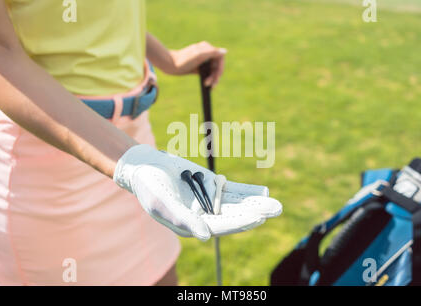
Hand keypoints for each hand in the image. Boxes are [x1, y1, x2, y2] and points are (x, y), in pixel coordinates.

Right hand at [113, 145, 281, 240]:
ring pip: (236, 203)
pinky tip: (263, 192)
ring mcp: (209, 201)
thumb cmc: (148, 186)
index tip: (258, 217)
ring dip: (255, 203)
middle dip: (255, 213)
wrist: (145, 167)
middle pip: (234, 215)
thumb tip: (206, 237)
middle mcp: (203, 216)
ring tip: (275, 204)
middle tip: (276, 209)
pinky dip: (247, 191)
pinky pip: (232, 190)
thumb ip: (183, 219)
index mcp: (191, 225)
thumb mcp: (161, 203)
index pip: (220, 225)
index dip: (240, 221)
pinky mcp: (211, 187)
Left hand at [170, 41, 226, 86]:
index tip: (217, 76)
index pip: (220, 58)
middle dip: (216, 75)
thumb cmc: (183, 59)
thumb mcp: (199, 56)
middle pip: (217, 65)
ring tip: (208, 86)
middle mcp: (206, 53)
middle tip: (212, 85)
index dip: (220, 68)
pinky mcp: (198, 67)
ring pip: (213, 70)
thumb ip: (212, 53)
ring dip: (212, 78)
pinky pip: (207, 73)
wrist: (170, 65)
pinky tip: (207, 85)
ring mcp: (202, 60)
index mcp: (207, 48)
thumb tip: (225, 51)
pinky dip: (209, 79)